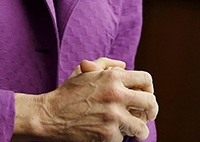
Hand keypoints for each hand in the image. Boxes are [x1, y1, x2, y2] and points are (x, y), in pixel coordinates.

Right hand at [13, 60, 157, 141]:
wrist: (48, 116)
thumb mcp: (83, 71)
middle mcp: (116, 95)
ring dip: (138, 130)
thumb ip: (105, 64)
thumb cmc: (66, 94)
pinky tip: (109, 133)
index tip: (146, 97)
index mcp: (113, 77)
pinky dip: (117, 138)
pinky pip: (123, 138)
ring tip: (134, 131)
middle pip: (150, 103)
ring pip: (141, 127)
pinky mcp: (107, 135)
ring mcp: (113, 116)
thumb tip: (124, 65)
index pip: (146, 80)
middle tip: (147, 116)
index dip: (149, 89)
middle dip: (151, 111)